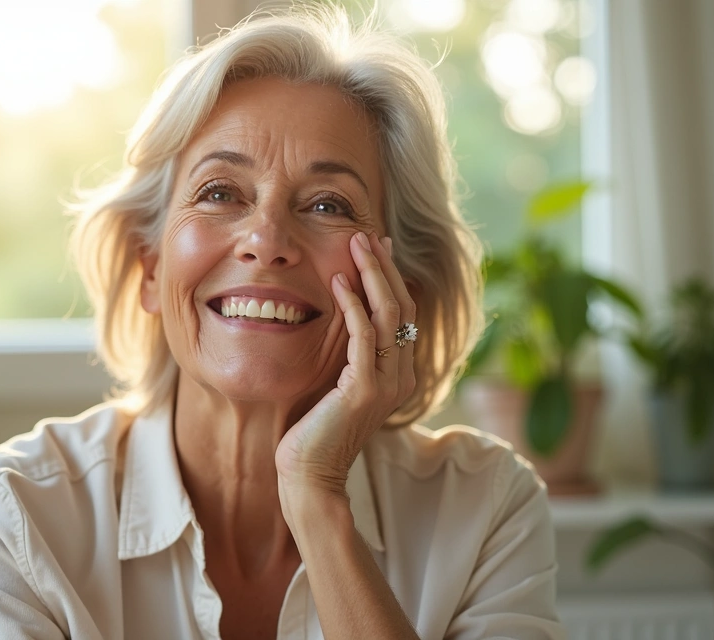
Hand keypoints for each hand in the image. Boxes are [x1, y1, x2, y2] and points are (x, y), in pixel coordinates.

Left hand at [275, 231, 416, 507]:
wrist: (309, 477)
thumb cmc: (313, 432)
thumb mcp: (335, 383)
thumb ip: (347, 354)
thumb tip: (342, 317)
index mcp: (398, 373)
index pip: (404, 313)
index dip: (391, 276)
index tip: (376, 245)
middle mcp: (401, 376)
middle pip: (404, 307)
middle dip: (385, 267)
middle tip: (368, 235)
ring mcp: (387, 383)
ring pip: (391, 314)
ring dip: (373, 275)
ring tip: (356, 244)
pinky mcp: (364, 389)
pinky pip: (365, 335)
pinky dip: (354, 304)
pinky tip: (339, 281)